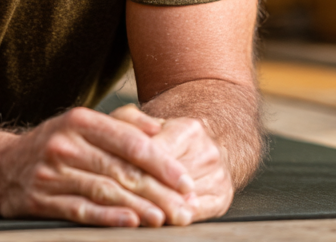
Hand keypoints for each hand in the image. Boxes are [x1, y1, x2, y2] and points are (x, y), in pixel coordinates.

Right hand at [0, 105, 200, 226]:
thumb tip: (157, 129)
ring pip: (105, 191)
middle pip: (121, 170)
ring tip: (164, 219)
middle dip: (158, 191)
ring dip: (138, 208)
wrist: (1, 167)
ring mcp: (52, 172)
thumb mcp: (81, 123)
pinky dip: (108, 218)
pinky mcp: (41, 199)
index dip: (162, 163)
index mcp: (80, 120)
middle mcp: (66, 143)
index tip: (186, 180)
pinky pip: (81, 210)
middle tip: (183, 208)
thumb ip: (120, 124)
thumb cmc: (53, 144)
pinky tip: (130, 224)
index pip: (130, 142)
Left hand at [110, 105, 233, 221]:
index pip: (158, 153)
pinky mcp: (222, 199)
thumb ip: (128, 121)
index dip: (135, 166)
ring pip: (183, 200)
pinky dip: (175, 218)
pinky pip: (196, 215)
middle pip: (170, 180)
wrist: (204, 143)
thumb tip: (121, 136)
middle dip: (144, 191)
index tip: (114, 176)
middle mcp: (208, 153)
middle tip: (120, 199)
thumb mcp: (145, 118)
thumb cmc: (165, 134)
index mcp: (188, 129)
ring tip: (135, 213)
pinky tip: (159, 219)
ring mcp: (218, 177)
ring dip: (159, 208)